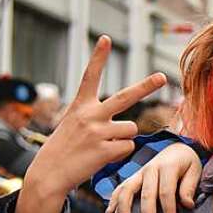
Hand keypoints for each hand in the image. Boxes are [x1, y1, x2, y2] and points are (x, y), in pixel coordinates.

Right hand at [15, 36, 165, 212]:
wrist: (49, 173)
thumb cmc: (64, 148)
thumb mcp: (74, 124)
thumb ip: (97, 118)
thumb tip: (130, 127)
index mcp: (80, 105)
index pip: (90, 76)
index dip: (98, 57)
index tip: (106, 38)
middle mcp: (90, 114)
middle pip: (126, 97)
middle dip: (146, 86)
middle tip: (163, 76)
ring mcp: (98, 132)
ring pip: (131, 129)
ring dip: (123, 138)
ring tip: (102, 145)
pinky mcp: (105, 150)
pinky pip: (127, 147)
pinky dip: (119, 153)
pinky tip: (102, 156)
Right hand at [105, 143, 201, 212]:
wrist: (176, 149)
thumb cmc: (187, 164)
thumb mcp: (195, 171)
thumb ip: (189, 187)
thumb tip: (187, 205)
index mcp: (168, 167)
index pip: (166, 192)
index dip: (168, 210)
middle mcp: (151, 169)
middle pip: (146, 194)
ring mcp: (139, 173)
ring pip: (128, 189)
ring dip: (125, 208)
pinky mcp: (133, 177)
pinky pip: (120, 187)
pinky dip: (114, 199)